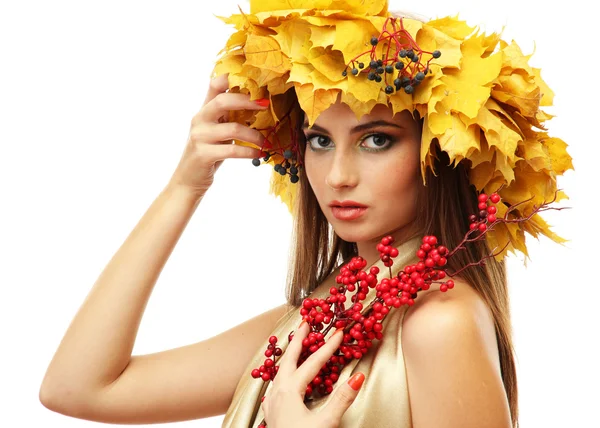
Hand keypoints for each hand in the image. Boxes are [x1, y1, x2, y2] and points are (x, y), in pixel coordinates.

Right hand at [168, 73, 268, 198]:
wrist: (188, 179)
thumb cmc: (209, 152)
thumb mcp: (218, 130)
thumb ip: (231, 116)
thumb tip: (261, 105)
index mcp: (205, 109)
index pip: (215, 84)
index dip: (233, 78)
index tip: (254, 81)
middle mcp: (200, 119)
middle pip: (223, 101)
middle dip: (248, 101)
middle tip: (266, 106)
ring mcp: (199, 136)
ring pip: (233, 128)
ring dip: (255, 135)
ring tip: (265, 142)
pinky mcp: (203, 154)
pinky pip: (232, 150)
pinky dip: (249, 152)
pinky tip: (258, 154)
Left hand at [261, 321, 365, 427]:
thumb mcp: (326, 423)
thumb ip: (341, 399)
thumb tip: (357, 376)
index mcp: (289, 391)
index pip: (312, 362)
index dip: (328, 346)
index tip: (339, 333)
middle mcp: (277, 392)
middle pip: (289, 358)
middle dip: (299, 339)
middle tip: (306, 322)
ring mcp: (272, 403)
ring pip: (280, 370)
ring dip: (291, 355)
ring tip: (297, 345)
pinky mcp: (272, 414)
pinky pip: (276, 385)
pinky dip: (284, 373)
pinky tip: (284, 379)